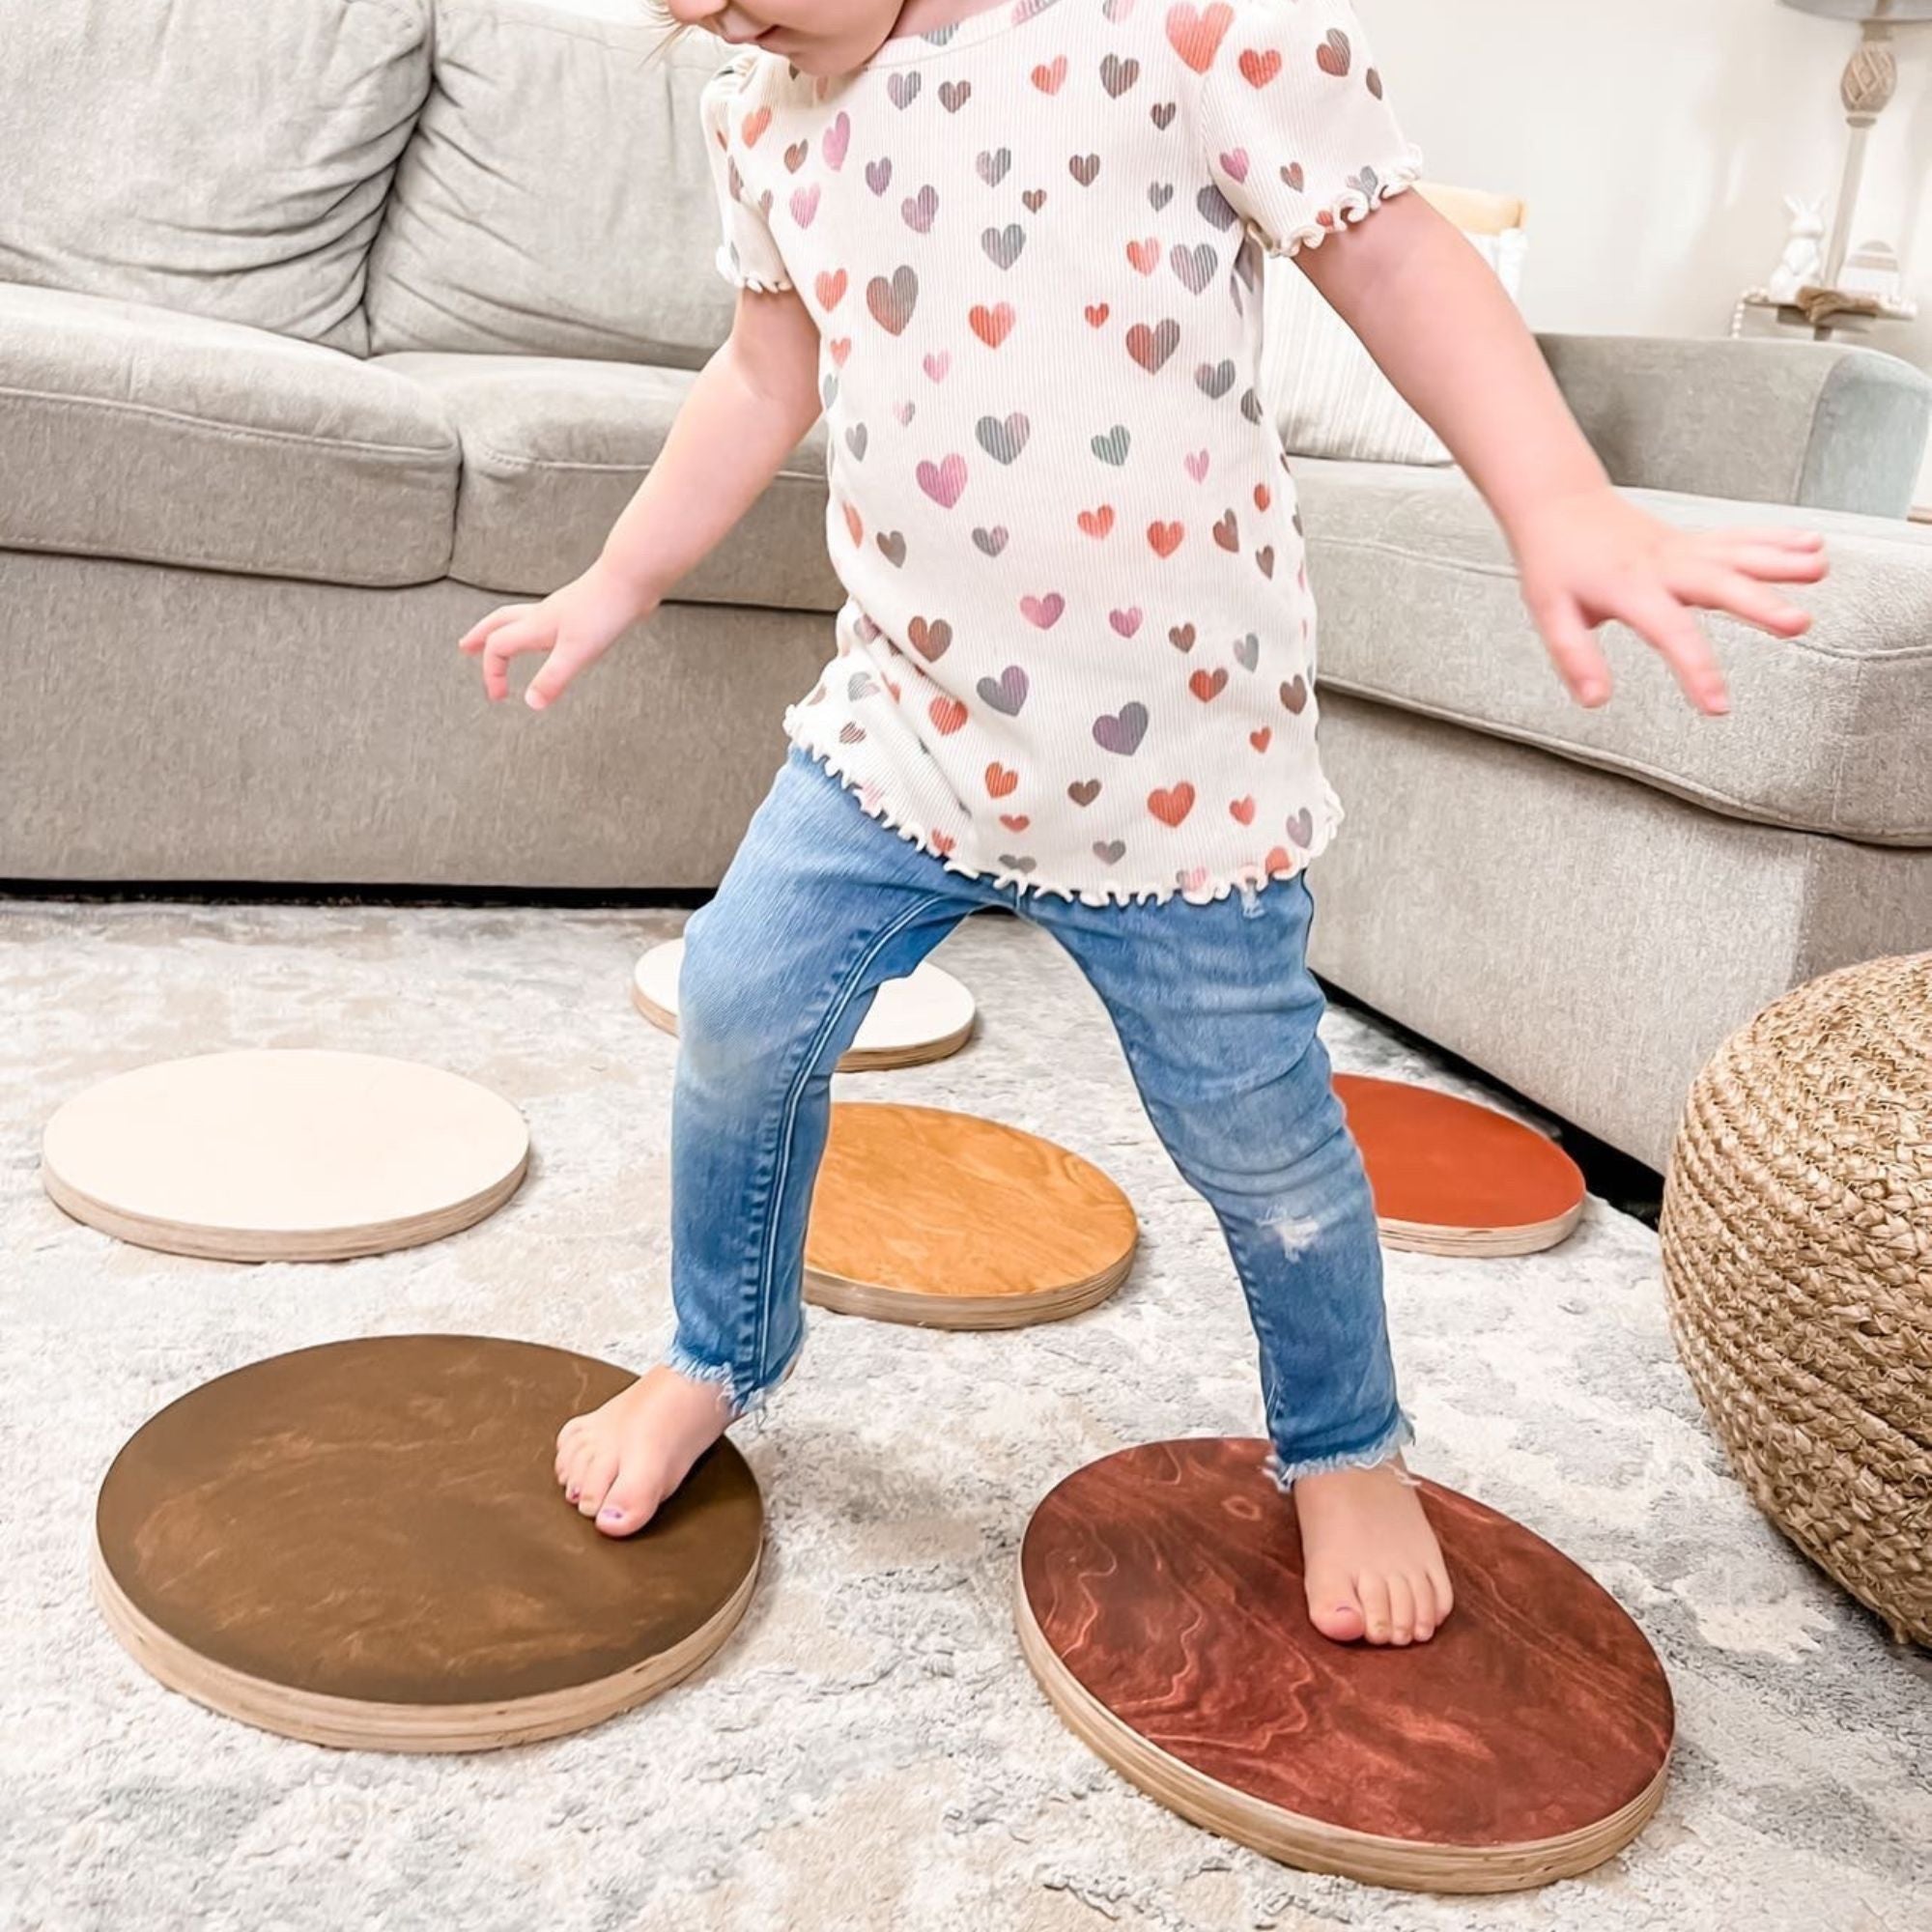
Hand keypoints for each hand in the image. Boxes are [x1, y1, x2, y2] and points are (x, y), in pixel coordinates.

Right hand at [457, 560, 656, 709]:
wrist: (631, 578)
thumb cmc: (604, 612)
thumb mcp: (576, 652)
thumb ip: (552, 678)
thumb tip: (531, 704)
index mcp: (536, 626)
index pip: (499, 647)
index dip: (492, 672)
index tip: (499, 697)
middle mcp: (543, 615)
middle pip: (500, 622)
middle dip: (480, 636)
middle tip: (465, 647)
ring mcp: (562, 611)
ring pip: (522, 619)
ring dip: (505, 631)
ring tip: (502, 642)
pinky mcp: (581, 610)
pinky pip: (548, 621)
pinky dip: (536, 630)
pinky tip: (550, 637)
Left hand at [1510, 487, 1828, 714]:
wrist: (1560, 505)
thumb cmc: (1555, 563)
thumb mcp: (1550, 613)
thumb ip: (1574, 657)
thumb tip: (1595, 700)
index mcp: (1629, 590)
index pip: (1669, 635)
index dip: (1696, 671)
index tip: (1719, 707)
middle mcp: (1664, 566)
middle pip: (1719, 586)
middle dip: (1760, 605)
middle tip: (1798, 624)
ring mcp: (1683, 549)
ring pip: (1737, 555)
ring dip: (1780, 561)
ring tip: (1821, 567)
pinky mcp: (1692, 541)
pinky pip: (1737, 539)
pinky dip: (1774, 540)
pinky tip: (1811, 544)